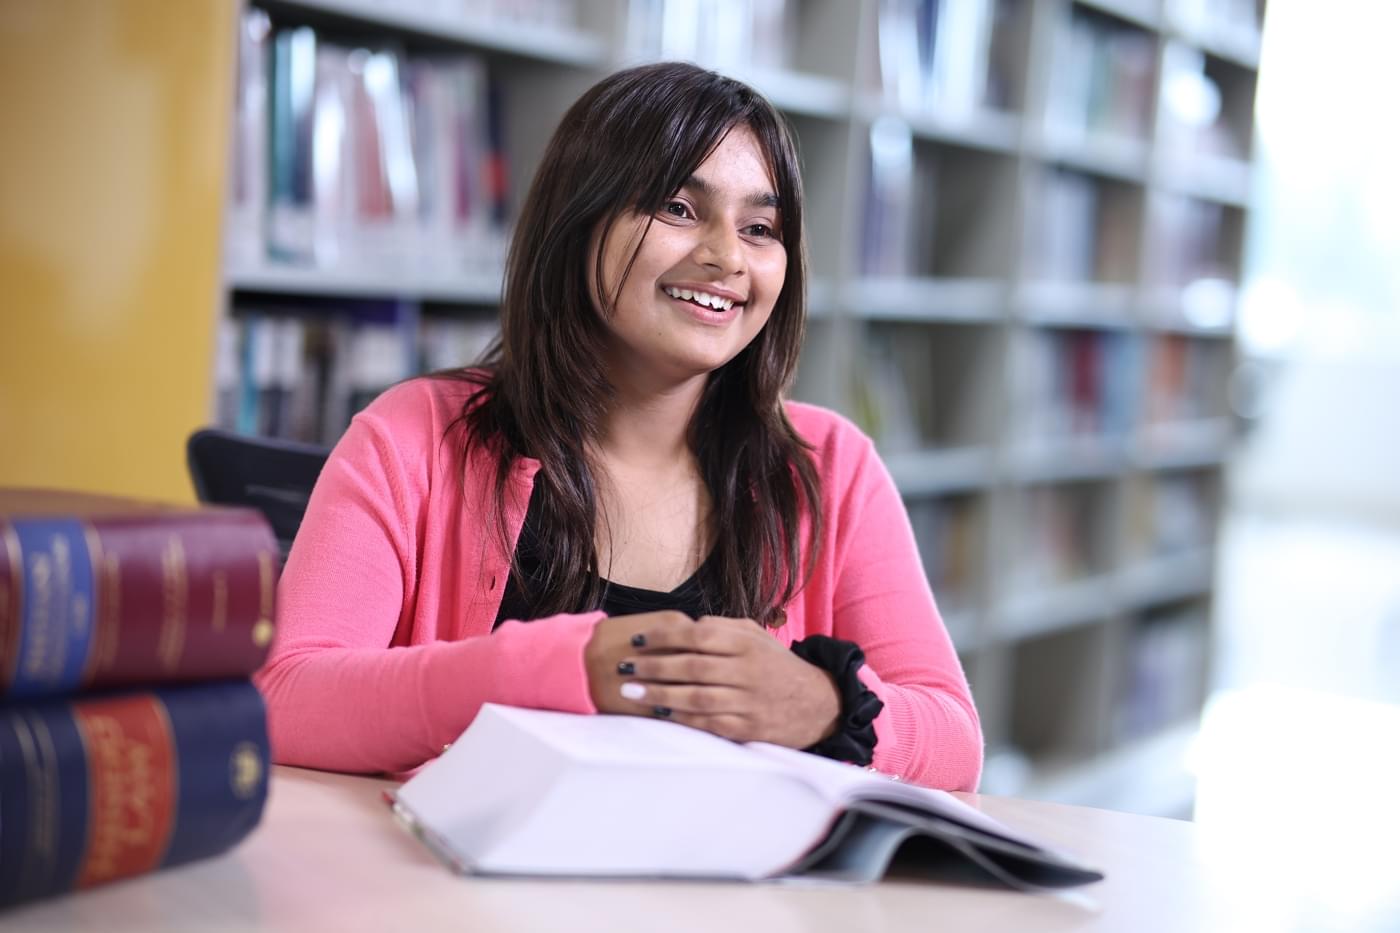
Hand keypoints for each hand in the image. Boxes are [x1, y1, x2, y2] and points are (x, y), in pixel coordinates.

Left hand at [588, 613, 841, 748]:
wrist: (818, 705)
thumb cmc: (776, 666)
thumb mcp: (757, 636)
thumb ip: (722, 627)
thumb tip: (686, 623)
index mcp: (746, 643)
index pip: (699, 634)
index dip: (665, 636)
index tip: (638, 639)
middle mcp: (747, 671)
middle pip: (692, 666)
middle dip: (653, 666)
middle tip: (624, 667)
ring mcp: (747, 701)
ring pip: (696, 697)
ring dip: (659, 695)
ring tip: (630, 693)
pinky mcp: (747, 729)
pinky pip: (708, 723)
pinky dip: (681, 719)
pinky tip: (659, 715)